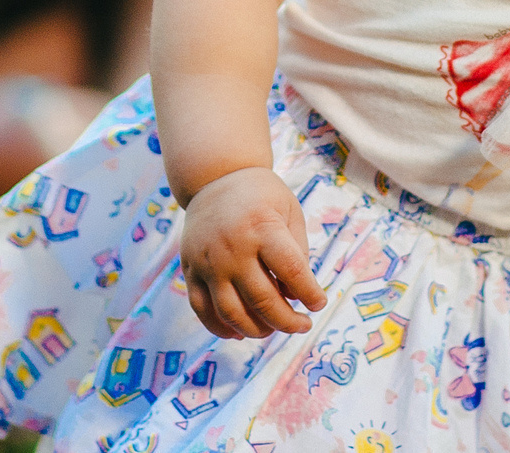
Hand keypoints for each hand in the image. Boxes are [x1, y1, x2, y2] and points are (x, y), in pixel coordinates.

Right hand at [179, 167, 326, 340]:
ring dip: (258, 330)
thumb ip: (297, 253)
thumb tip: (294, 297)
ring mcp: (208, 262)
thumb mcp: (289, 211)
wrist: (215, 177)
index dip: (310, 294)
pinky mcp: (190, 270)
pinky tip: (242, 332)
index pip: (292, 272)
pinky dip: (222, 328)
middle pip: (263, 300)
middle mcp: (233, 248)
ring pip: (232, 313)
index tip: (318, 305)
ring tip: (274, 328)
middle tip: (303, 325)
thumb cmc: (261, 196)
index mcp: (262, 228)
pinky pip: (203, 310)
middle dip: (289, 321)